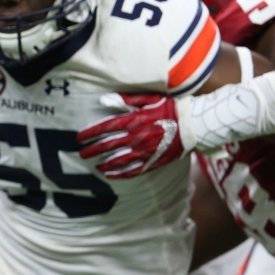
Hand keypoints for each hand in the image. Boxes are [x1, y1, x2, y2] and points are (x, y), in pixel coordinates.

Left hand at [77, 94, 195, 178]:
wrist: (194, 125)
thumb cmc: (171, 109)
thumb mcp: (149, 99)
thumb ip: (126, 100)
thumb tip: (104, 99)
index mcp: (134, 121)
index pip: (105, 128)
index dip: (90, 133)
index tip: (79, 137)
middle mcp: (136, 138)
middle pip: (108, 146)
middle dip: (92, 150)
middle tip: (81, 154)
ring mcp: (144, 152)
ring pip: (118, 160)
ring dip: (104, 163)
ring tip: (94, 165)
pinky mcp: (153, 162)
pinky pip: (133, 170)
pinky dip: (120, 174)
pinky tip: (110, 175)